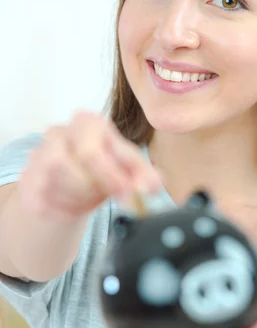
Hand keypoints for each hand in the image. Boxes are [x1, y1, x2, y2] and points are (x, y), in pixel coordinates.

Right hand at [19, 111, 161, 221]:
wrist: (63, 193)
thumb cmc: (97, 174)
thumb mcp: (125, 170)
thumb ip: (142, 175)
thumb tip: (156, 183)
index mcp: (89, 123)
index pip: (109, 141)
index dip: (128, 169)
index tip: (141, 190)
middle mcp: (61, 132)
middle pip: (86, 152)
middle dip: (108, 179)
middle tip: (121, 196)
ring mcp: (40, 154)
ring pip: (62, 172)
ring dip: (85, 193)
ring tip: (93, 198)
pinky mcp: (28, 180)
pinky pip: (46, 194)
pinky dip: (65, 204)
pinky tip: (74, 204)